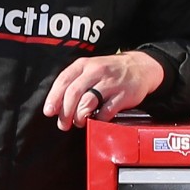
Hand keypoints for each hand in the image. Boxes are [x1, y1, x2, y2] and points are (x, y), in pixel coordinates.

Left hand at [43, 51, 165, 130]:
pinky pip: (106, 111)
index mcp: (84, 65)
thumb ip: (74, 83)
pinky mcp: (123, 95)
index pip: (63, 80)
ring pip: (87, 102)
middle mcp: (96, 71)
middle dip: (65, 112)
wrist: (140, 67)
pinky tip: (97, 120)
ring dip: (80, 116)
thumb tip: (57, 106)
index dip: (54, 98)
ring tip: (80, 122)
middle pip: (73, 93)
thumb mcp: (90, 69)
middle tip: (64, 124)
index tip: (49, 112)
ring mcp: (110, 83)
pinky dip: (98, 119)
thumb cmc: (110, 72)